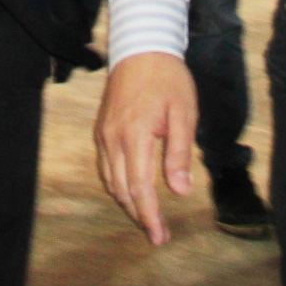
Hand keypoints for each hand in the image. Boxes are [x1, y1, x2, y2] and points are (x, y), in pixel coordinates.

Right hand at [93, 51, 197, 244]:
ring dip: (127, 203)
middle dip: (139, 215)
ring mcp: (103, 134)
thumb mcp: (184, 114)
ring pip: (110, 181)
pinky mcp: (101, 129)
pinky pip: (106, 166)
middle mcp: (113, 138)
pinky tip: (132, 190)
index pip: (140, 188)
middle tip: (158, 235)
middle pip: (122, 190)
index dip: (149, 216)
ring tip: (147, 217)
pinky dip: (118, 185)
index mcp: (135, 135)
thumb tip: (180, 191)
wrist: (141, 49)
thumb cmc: (168, 80)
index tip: (160, 236)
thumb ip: (180, 154)